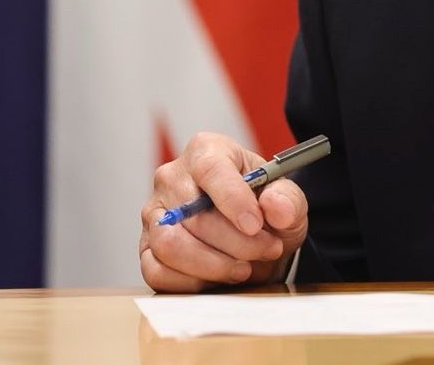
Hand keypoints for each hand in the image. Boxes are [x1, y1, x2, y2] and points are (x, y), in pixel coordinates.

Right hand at [139, 132, 308, 291]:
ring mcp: (154, 214)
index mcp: (206, 151)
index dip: (233, 200)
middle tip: (267, 250)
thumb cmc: (264, 209)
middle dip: (236, 242)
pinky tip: (218, 279)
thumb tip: (277, 207)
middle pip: (194, 215)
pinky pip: (157, 272)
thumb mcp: (287, 199)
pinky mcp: (146, 249)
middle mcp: (172, 178)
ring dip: (214, 265)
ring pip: (171, 246)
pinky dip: (192, 282)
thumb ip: (287, 200)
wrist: (251, 236)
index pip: (211, 170)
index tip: (255, 225)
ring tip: (245, 268)